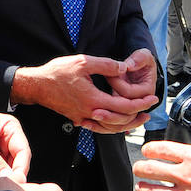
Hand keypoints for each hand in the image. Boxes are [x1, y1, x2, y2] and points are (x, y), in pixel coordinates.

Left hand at [0, 112, 30, 181]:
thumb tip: (8, 177)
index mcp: (10, 126)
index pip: (23, 151)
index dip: (20, 168)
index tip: (16, 181)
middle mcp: (6, 136)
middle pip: (17, 161)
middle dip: (11, 174)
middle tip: (4, 187)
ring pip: (8, 167)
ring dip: (2, 177)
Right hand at [11, 54, 155, 132]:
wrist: (37, 86)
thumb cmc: (57, 72)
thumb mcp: (82, 62)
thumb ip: (106, 65)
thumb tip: (124, 67)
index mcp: (94, 99)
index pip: (124, 106)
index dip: (141, 103)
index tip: (153, 98)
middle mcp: (90, 113)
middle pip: (120, 121)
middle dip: (138, 115)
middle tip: (150, 107)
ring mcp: (83, 118)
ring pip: (110, 128)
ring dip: (127, 124)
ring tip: (139, 117)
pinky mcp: (78, 119)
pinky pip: (99, 128)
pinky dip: (112, 127)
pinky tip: (118, 122)